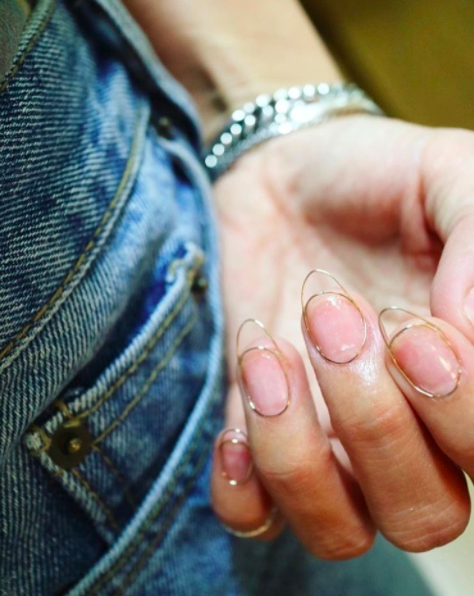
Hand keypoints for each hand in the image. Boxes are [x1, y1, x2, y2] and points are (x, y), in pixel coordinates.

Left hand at [210, 114, 473, 558]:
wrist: (280, 180)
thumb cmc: (370, 177)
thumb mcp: (444, 177)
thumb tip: (468, 326)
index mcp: (462, 377)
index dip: (457, 408)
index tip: (411, 325)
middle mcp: (406, 431)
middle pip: (422, 516)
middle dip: (373, 422)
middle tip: (331, 315)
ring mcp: (328, 444)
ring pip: (338, 529)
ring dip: (298, 449)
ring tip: (269, 349)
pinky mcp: (256, 434)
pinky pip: (252, 517)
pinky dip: (243, 488)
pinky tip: (235, 422)